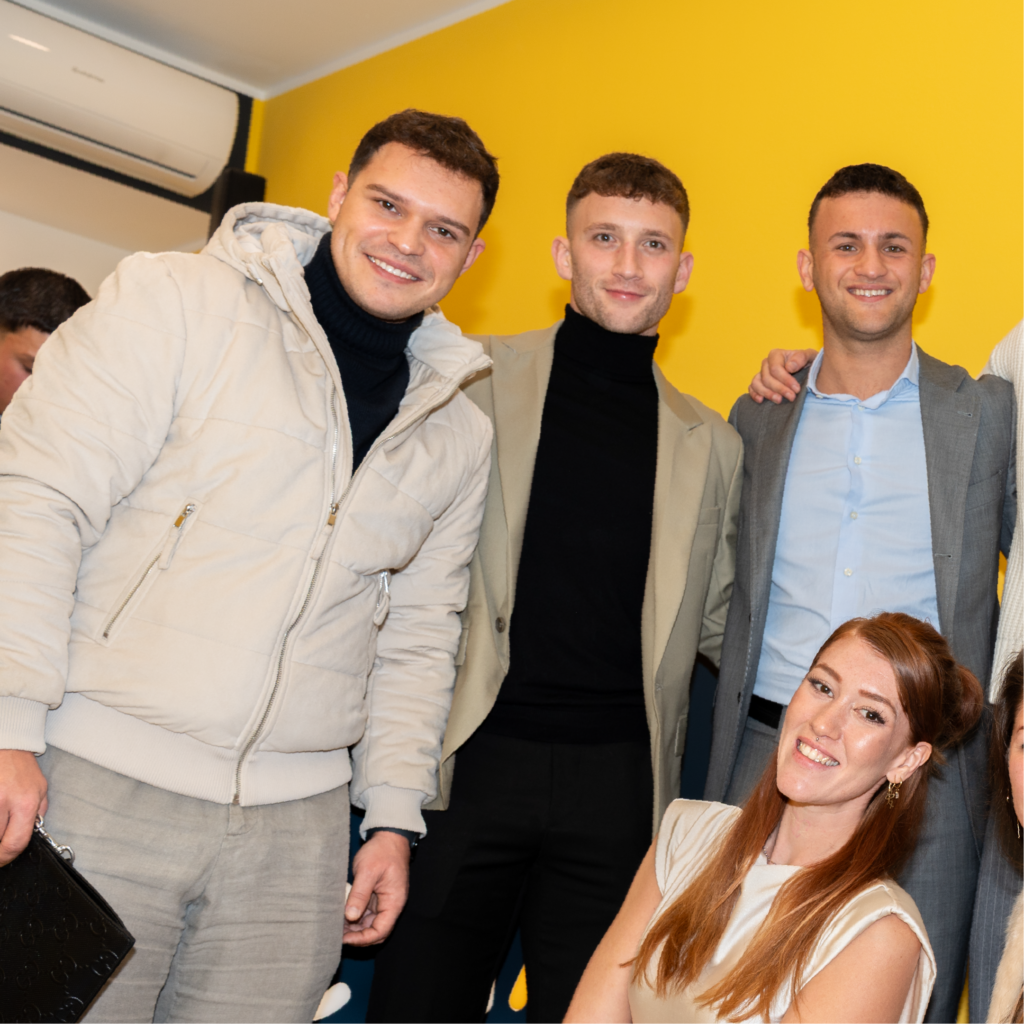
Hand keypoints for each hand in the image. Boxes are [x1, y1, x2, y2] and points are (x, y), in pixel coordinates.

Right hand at [0, 749, 47, 865]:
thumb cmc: (22, 769)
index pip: (15, 843)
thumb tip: (29, 837)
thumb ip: (36, 814)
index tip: (3, 861)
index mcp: (25, 803)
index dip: (7, 858)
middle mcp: (3, 802)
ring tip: (0, 826)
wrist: (6, 747)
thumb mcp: (40, 790)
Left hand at [343, 830, 410, 945]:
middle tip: (337, 935)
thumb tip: (350, 916)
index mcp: (394, 902)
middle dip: (357, 937)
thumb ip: (359, 894)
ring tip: (336, 927)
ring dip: (354, 928)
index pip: (381, 931)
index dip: (363, 939)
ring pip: (369, 924)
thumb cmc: (382, 851)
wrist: (389, 836)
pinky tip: (341, 916)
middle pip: (375, 931)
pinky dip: (354, 918)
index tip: (344, 939)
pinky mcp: (376, 896)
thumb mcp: (368, 871)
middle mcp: (390, 905)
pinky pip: (366, 913)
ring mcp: (383, 901)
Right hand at [749, 348, 818, 403]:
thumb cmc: (807, 363)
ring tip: (778, 400)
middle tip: (792, 397)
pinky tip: (761, 400)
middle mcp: (766, 363)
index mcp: (776, 355)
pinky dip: (754, 394)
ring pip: (757, 384)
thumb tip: (789, 367)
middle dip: (779, 389)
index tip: (796, 389)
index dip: (785, 380)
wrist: (806, 371)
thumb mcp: (809, 356)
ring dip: (767, 393)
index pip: (775, 368)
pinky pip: (752, 388)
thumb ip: (801, 358)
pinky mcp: (758, 383)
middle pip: (767, 378)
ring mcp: (761, 374)